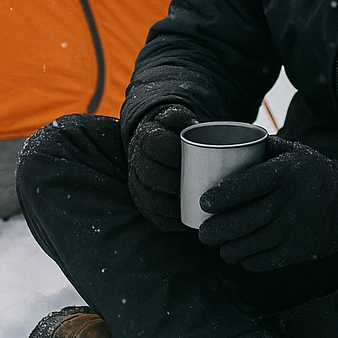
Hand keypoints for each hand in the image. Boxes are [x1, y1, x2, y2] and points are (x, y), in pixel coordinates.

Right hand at [126, 104, 196, 229]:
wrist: (156, 144)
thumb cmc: (173, 132)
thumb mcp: (176, 118)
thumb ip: (180, 116)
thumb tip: (189, 122)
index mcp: (145, 138)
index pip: (155, 146)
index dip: (174, 153)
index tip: (196, 156)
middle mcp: (137, 163)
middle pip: (152, 176)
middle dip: (176, 182)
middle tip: (200, 183)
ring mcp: (139, 187)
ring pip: (153, 202)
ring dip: (176, 206)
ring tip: (198, 203)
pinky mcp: (145, 205)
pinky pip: (157, 218)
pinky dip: (176, 221)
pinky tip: (193, 218)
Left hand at [197, 137, 337, 269]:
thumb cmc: (310, 172)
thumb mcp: (291, 150)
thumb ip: (260, 146)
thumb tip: (224, 142)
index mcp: (284, 174)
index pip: (247, 186)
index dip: (222, 196)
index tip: (203, 202)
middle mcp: (287, 203)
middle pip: (243, 221)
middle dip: (216, 230)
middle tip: (202, 232)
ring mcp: (292, 230)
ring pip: (250, 245)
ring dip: (227, 248)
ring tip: (217, 244)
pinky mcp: (296, 252)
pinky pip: (263, 261)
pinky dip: (246, 261)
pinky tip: (238, 254)